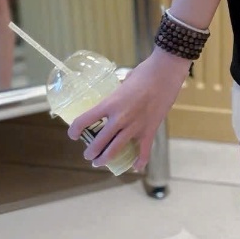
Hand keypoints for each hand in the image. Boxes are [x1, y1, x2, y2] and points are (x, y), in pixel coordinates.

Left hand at [67, 48, 188, 171]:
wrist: (166, 71)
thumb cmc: (145, 71)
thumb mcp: (124, 81)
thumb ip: (119, 94)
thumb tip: (116, 98)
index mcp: (110, 103)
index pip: (84, 120)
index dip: (75, 130)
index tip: (73, 134)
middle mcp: (119, 118)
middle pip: (98, 142)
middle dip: (91, 152)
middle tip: (89, 155)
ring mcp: (135, 126)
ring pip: (115, 150)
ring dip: (105, 159)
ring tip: (100, 162)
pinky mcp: (150, 130)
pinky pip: (144, 151)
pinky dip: (140, 161)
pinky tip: (136, 167)